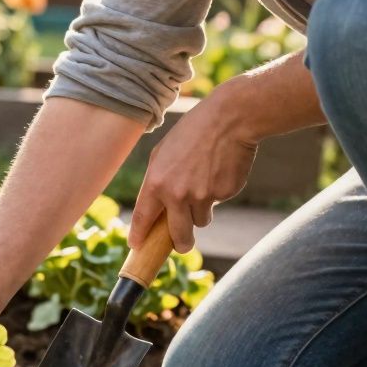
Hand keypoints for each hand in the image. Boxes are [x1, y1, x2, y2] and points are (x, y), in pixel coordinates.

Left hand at [129, 84, 259, 252]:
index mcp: (156, 183)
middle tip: (182, 245)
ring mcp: (202, 196)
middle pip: (178, 234)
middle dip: (181, 243)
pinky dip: (217, 193)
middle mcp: (177, 194)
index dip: (139, 235)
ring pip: (200, 220)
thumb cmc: (191, 133)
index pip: (143, 218)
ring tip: (204, 182)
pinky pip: (218, 203)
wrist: (229, 119)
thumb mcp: (162, 154)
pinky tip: (219, 171)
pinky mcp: (224, 194)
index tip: (136, 246)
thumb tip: (157, 209)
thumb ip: (156, 182)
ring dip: (201, 210)